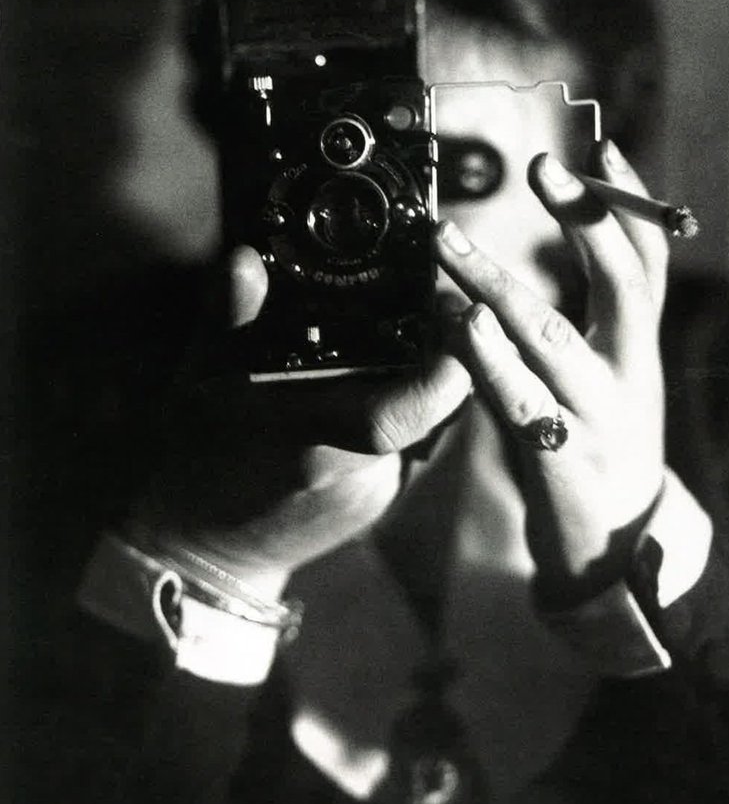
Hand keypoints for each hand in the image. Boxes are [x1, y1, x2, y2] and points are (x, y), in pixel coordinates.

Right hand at [133, 247, 471, 595]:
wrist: (209, 544)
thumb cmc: (201, 453)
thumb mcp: (202, 379)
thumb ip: (229, 319)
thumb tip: (246, 259)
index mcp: (309, 441)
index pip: (398, 417)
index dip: (442, 373)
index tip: (453, 312)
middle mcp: (354, 469)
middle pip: (437, 411)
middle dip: (454, 354)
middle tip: (445, 302)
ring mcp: (375, 487)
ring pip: (437, 423)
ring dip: (440, 375)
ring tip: (430, 324)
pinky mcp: (385, 492)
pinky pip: (421, 438)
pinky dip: (421, 400)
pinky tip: (406, 367)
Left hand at [434, 141, 667, 601]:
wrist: (616, 544)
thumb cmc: (603, 434)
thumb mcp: (615, 366)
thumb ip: (597, 304)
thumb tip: (577, 217)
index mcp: (641, 345)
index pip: (650, 258)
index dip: (629, 200)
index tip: (603, 145)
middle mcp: (631, 374)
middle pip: (623, 284)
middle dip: (585, 220)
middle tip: (541, 166)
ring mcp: (598, 419)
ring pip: (553, 339)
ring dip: (498, 285)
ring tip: (449, 244)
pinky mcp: (561, 461)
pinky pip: (519, 402)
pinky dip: (484, 360)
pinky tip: (455, 325)